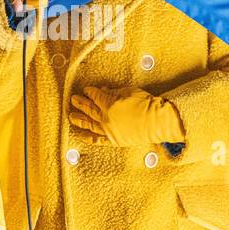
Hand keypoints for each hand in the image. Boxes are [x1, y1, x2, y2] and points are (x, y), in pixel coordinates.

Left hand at [68, 86, 184, 147]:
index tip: (86, 89)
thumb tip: (103, 89)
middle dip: (80, 103)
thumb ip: (114, 91)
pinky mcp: (113, 140)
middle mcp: (105, 118)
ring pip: (89, 124)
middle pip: (88, 109)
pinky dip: (88, 137)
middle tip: (73, 99)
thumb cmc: (146, 104)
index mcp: (108, 104)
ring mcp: (108, 130)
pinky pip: (97, 140)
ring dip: (79, 120)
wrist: (158, 122)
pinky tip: (81, 135)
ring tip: (71, 116)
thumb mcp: (129, 91)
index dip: (90, 91)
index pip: (95, 96)